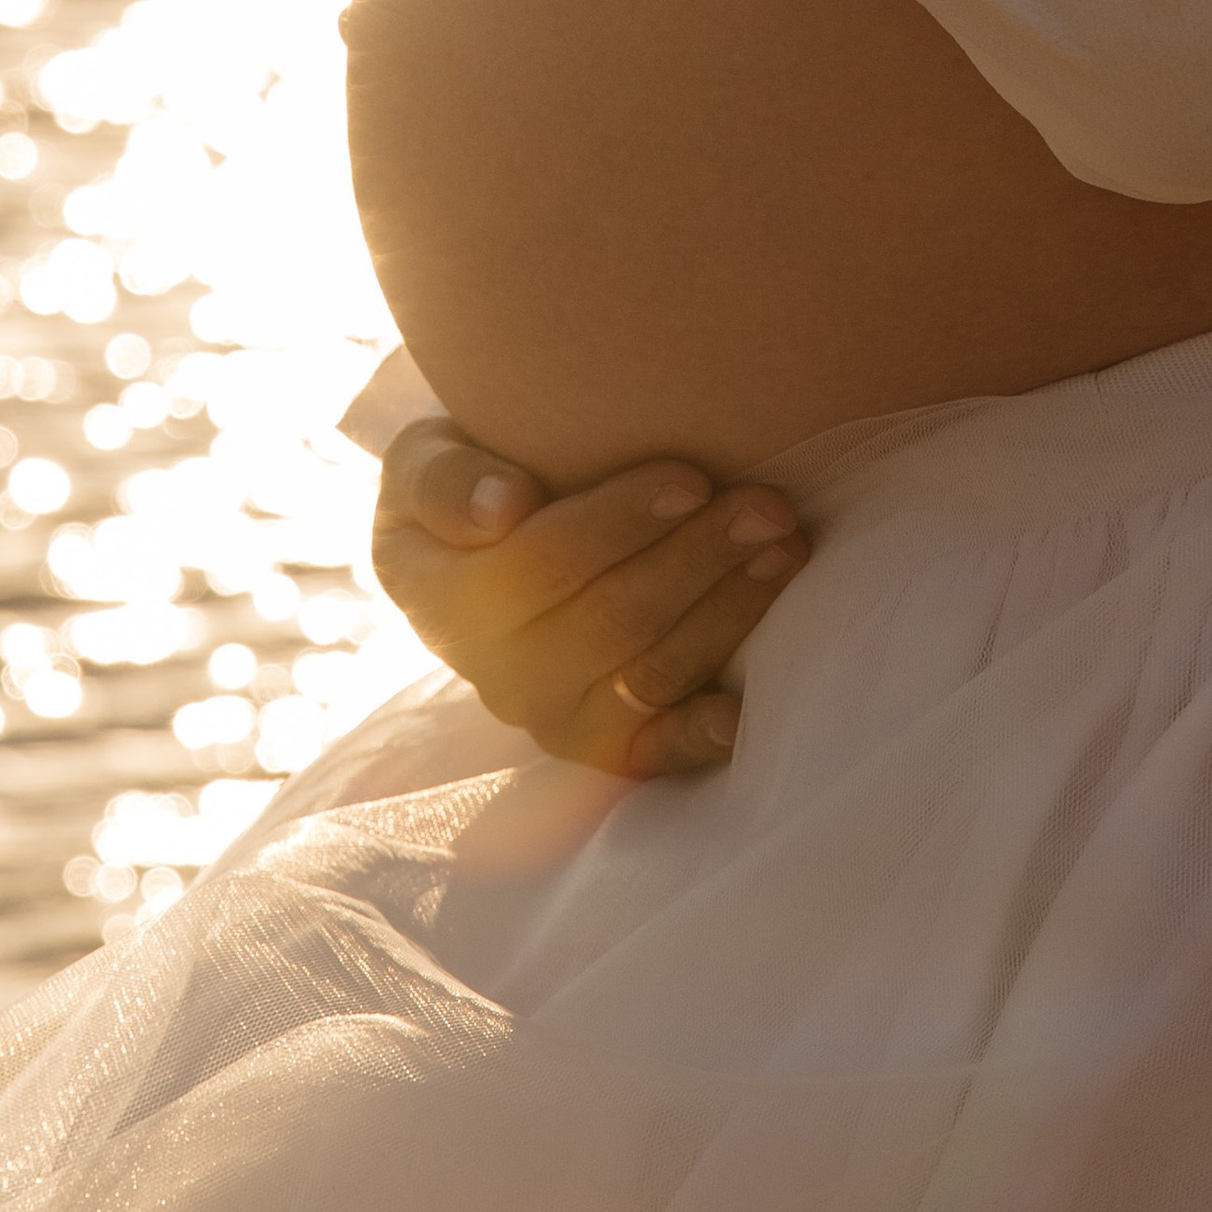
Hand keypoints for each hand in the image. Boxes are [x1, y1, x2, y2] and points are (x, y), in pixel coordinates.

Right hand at [372, 416, 808, 777]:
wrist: (483, 556)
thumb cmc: (469, 486)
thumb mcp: (425, 461)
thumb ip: (444, 479)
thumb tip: (502, 509)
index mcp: (442, 599)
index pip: (541, 563)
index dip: (621, 522)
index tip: (691, 477)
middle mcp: (496, 675)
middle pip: (613, 619)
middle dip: (699, 558)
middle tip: (767, 505)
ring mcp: (554, 719)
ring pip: (651, 671)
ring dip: (728, 613)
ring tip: (785, 549)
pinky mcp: (606, 749)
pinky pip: (659, 750)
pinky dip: (703, 731)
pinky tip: (745, 702)